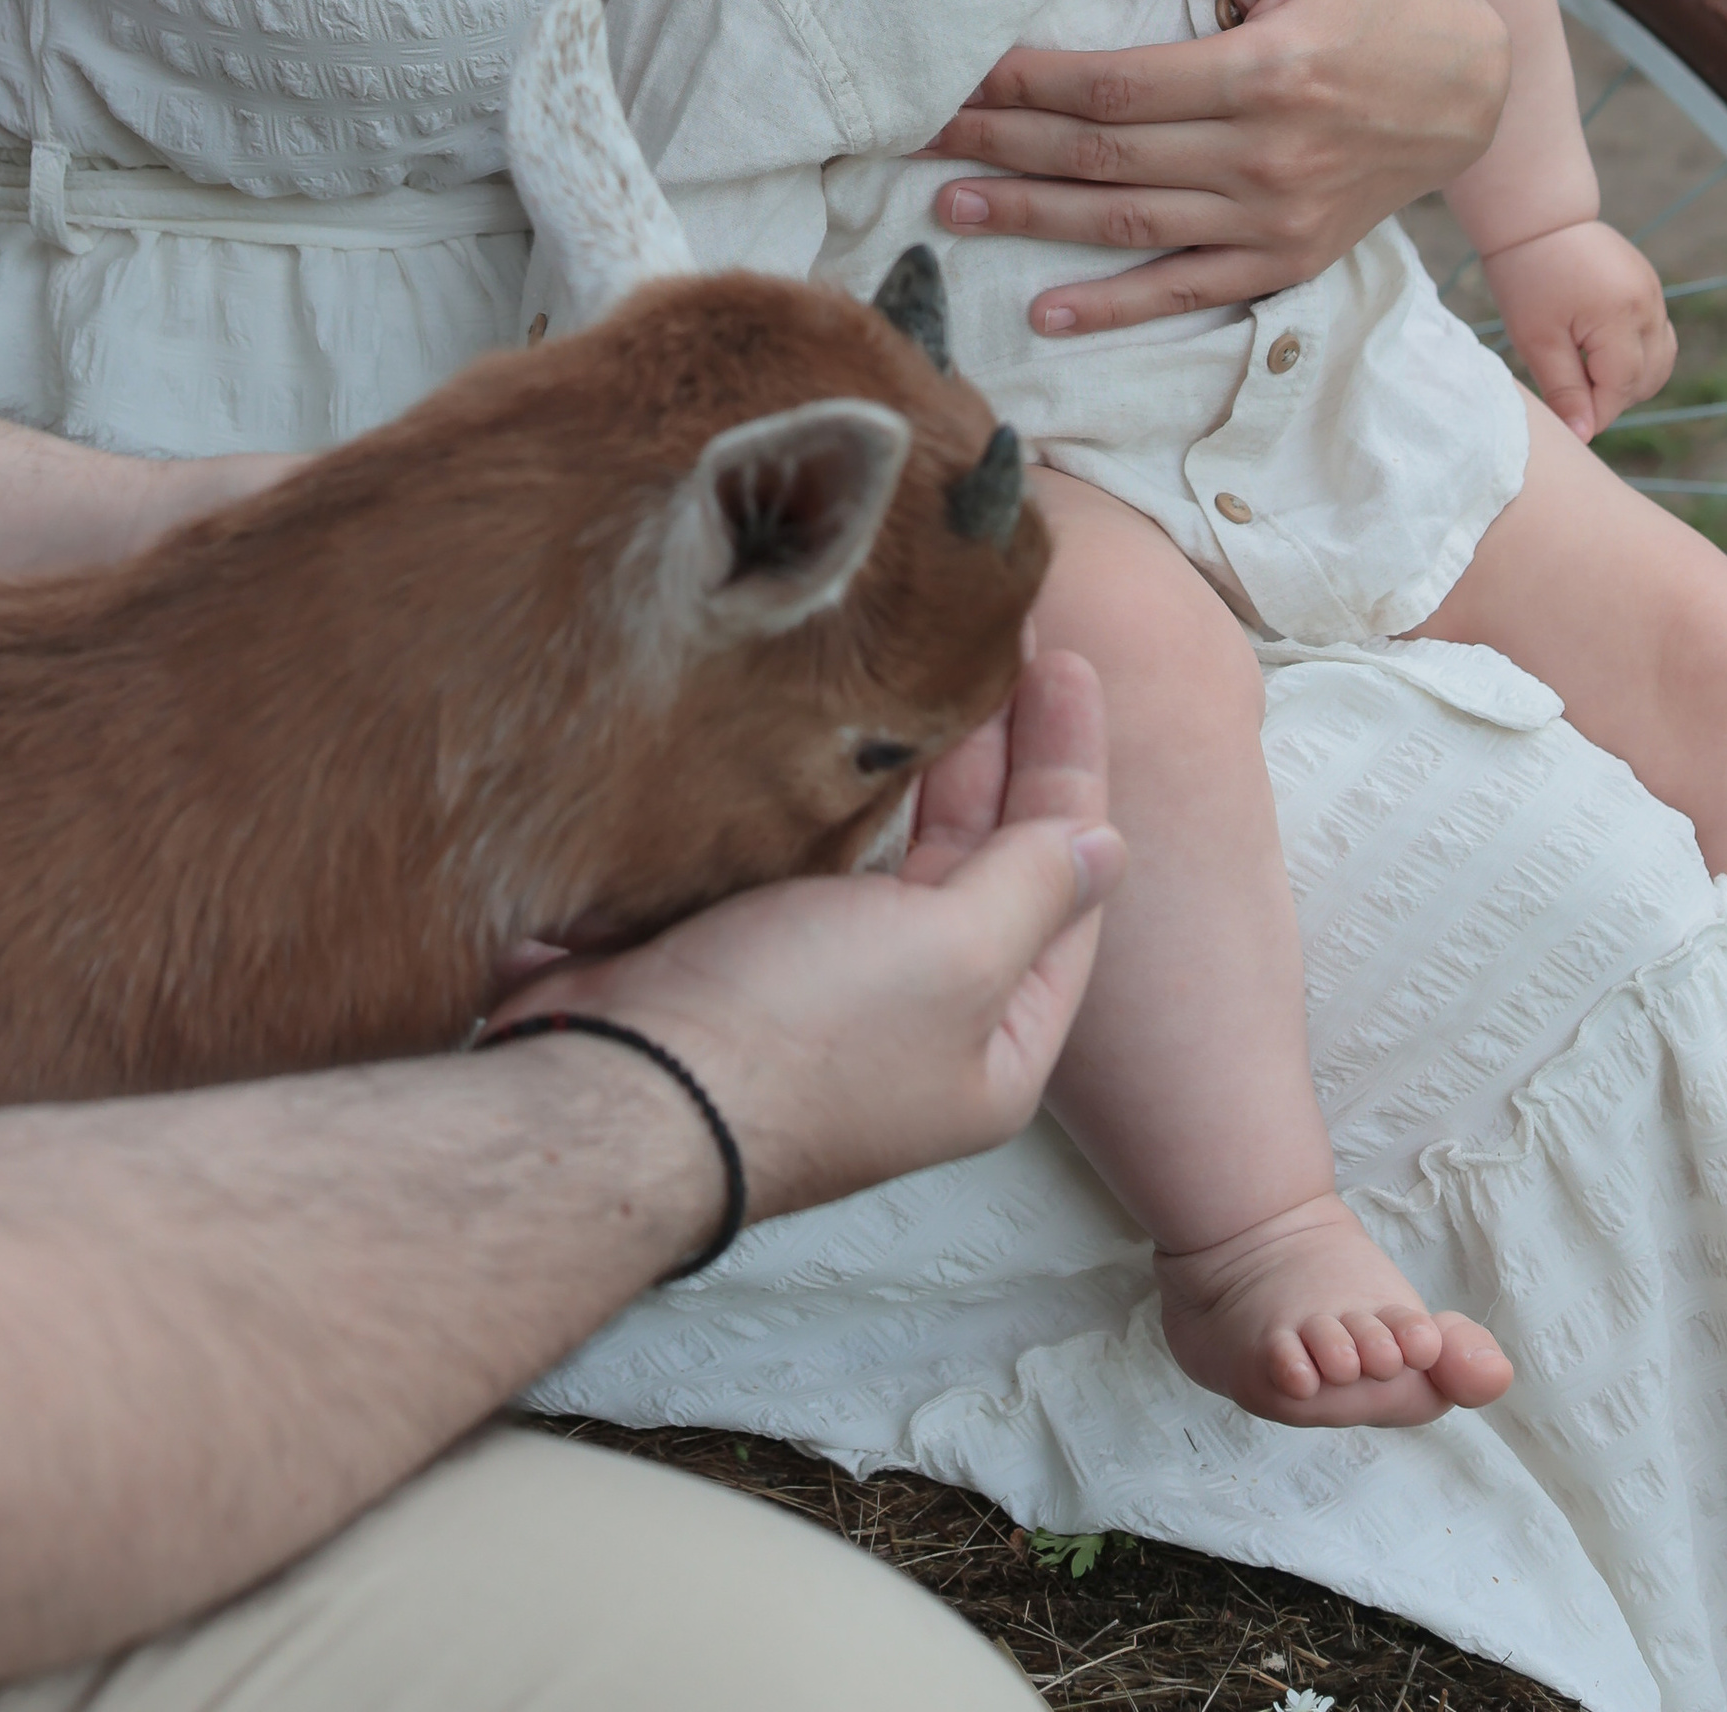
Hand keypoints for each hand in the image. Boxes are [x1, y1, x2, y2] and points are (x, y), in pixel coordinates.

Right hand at [492, 651, 1120, 1224]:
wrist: (621, 1081)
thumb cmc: (797, 1035)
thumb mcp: (954, 955)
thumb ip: (1034, 890)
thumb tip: (1105, 846)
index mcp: (994, 1044)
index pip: (1065, 887)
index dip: (1070, 772)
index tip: (1064, 669)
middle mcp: (920, 1020)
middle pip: (986, 863)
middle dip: (1001, 756)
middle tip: (1005, 645)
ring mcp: (829, 986)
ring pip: (901, 851)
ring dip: (922, 765)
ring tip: (935, 670)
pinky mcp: (749, 950)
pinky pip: (820, 854)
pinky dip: (840, 791)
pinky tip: (842, 731)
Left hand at [921, 0, 1510, 336]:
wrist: (1471, 89)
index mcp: (1261, 72)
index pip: (1110, 85)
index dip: (1023, 84)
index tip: (955, 76)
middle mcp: (1263, 155)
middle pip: (1101, 156)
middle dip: (999, 146)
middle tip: (916, 138)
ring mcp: (1275, 219)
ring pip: (1126, 225)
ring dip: (1031, 218)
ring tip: (951, 205)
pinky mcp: (1287, 260)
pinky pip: (1186, 291)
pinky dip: (1113, 309)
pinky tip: (1044, 313)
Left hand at [1481, 218, 1674, 440]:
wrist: (1536, 217)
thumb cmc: (1526, 275)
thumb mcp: (1536, 338)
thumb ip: (1564, 388)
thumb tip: (1584, 435)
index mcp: (1620, 318)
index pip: (1620, 389)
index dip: (1596, 414)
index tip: (1569, 425)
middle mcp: (1648, 306)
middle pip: (1646, 379)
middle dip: (1612, 398)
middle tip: (1569, 393)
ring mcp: (1654, 294)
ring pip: (1659, 361)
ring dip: (1628, 379)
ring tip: (1583, 372)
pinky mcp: (1650, 286)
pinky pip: (1656, 336)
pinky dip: (1634, 354)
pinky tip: (1596, 351)